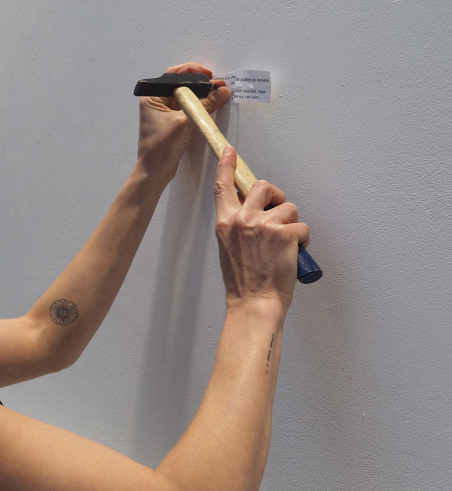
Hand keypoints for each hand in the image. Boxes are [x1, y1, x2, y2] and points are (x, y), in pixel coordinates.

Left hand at [136, 62, 230, 182]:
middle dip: (201, 84)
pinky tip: (211, 106)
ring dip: (202, 96)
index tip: (208, 75)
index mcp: (153, 97)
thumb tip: (221, 92)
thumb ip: (205, 106)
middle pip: (183, 85)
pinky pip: (189, 109)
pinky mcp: (174, 123)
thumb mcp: (185, 122)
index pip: (174, 75)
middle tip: (217, 85)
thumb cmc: (160, 149)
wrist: (155, 172)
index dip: (193, 72)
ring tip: (218, 94)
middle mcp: (157, 102)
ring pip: (187, 97)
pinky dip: (200, 107)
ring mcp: (165, 113)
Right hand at [214, 146, 309, 314]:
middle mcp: (242, 219)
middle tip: (279, 214)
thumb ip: (238, 225)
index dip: (226, 166)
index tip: (229, 151)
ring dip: (292, 225)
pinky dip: (303, 241)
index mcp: (225, 223)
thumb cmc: (243, 281)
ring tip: (284, 247)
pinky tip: (294, 255)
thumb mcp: (230, 248)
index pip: (223, 187)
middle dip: (276, 196)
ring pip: (289, 208)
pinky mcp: (285, 234)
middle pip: (263, 186)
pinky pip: (302, 227)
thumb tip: (253, 211)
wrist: (254, 302)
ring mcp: (264, 225)